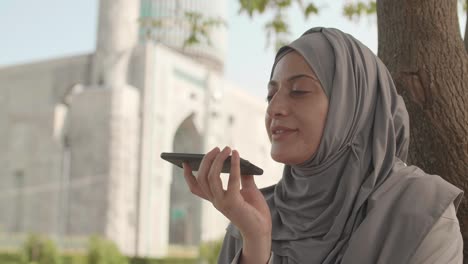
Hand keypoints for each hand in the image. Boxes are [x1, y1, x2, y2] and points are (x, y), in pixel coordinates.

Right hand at [182, 147, 271, 262]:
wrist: (262, 230)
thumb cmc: (255, 212)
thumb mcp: (248, 190)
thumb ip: (243, 176)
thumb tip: (242, 160)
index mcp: (216, 199)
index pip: (196, 188)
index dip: (188, 175)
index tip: (185, 162)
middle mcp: (215, 201)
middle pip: (202, 178)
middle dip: (207, 160)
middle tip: (217, 148)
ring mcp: (222, 202)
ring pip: (211, 177)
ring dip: (218, 160)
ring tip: (226, 149)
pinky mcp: (233, 202)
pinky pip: (231, 180)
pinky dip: (233, 164)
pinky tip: (237, 154)